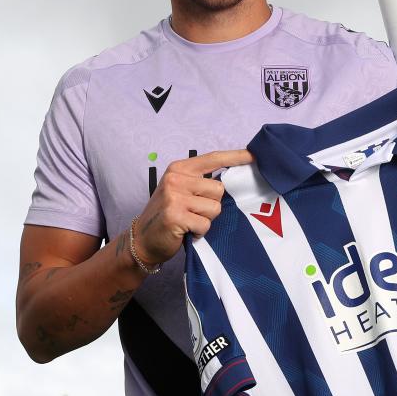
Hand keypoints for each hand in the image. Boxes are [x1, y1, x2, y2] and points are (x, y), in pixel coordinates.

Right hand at [130, 149, 252, 267]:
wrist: (142, 239)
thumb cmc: (166, 214)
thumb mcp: (179, 190)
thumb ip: (199, 182)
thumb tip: (231, 179)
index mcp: (179, 168)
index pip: (213, 158)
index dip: (236, 157)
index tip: (254, 156)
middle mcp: (176, 179)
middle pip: (219, 189)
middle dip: (212, 205)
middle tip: (194, 212)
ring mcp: (174, 197)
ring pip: (215, 208)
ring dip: (206, 219)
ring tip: (190, 221)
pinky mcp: (176, 216)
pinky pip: (205, 224)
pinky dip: (200, 232)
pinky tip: (186, 231)